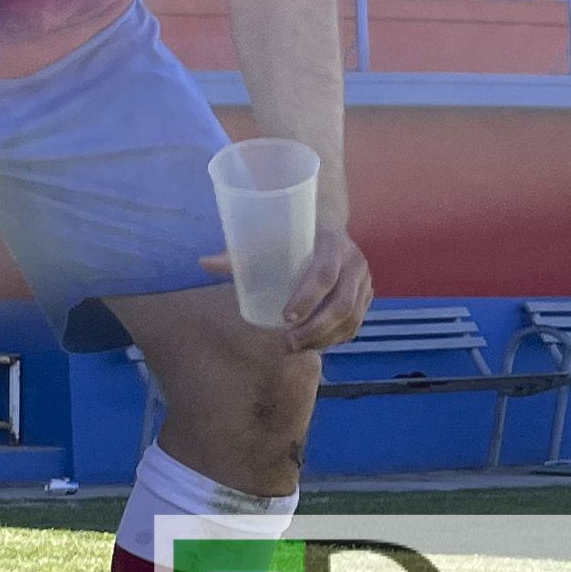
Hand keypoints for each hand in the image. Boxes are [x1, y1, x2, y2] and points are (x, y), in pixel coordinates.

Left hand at [203, 225, 371, 353]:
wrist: (325, 223)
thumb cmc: (291, 233)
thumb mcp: (268, 237)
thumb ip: (239, 252)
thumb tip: (203, 263)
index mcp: (332, 243)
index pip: (323, 275)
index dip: (306, 299)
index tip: (284, 318)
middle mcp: (354, 262)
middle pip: (342, 304)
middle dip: (316, 329)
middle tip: (288, 343)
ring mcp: (364, 280)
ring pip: (352, 318)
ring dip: (326, 338)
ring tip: (297, 348)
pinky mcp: (367, 294)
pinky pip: (357, 322)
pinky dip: (337, 337)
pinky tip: (316, 345)